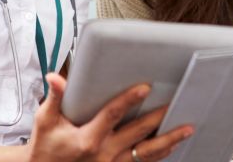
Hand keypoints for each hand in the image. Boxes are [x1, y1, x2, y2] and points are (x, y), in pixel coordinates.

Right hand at [26, 73, 192, 161]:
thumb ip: (55, 98)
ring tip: (187, 129)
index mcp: (88, 139)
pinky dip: (160, 155)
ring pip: (147, 153)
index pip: (113, 115)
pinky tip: (172, 146)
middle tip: (175, 104)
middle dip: (158, 118)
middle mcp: (104, 153)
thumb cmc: (46, 147)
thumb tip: (56, 77)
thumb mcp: (46, 121)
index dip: (129, 99)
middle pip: (138, 133)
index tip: (145, 87)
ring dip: (169, 140)